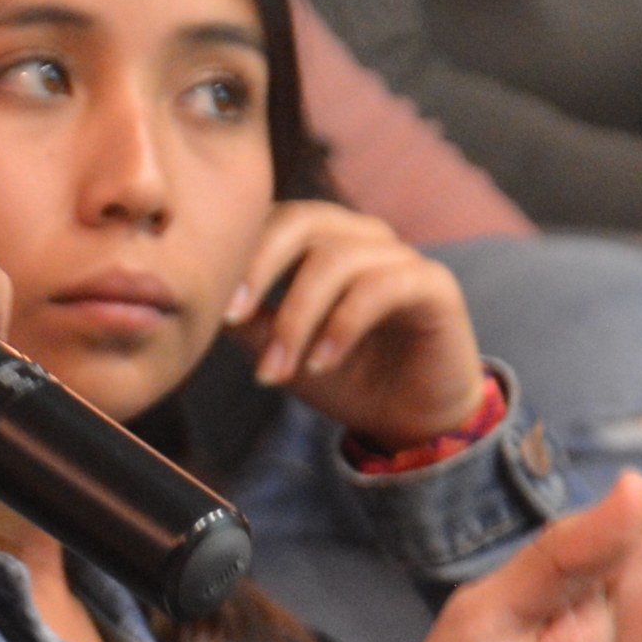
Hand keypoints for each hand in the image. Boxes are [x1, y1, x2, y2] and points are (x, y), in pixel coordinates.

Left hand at [232, 200, 482, 444]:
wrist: (411, 421)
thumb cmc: (348, 378)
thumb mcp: (285, 352)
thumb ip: (251, 323)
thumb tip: (208, 301)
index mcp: (326, 242)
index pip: (276, 220)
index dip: (242, 255)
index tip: (218, 309)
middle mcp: (363, 238)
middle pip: (304, 220)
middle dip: (261, 266)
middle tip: (234, 317)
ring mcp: (400, 256)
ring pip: (337, 259)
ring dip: (298, 318)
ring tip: (280, 369)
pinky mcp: (433, 284)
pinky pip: (380, 287)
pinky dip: (343, 325)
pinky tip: (322, 361)